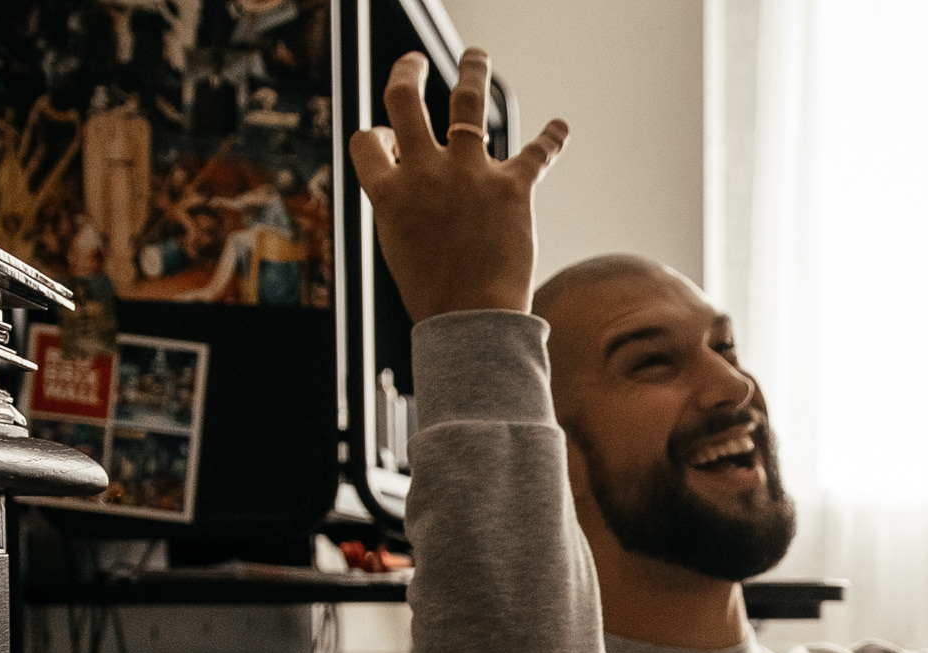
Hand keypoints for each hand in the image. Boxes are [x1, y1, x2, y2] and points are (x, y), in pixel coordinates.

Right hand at [346, 48, 568, 319]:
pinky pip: (537, 152)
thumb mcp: (399, 246)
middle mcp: (425, 172)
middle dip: (407, 70)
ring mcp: (469, 175)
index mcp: (388, 192)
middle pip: (405, 98)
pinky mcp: (512, 187)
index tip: (389, 137)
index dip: (377, 136)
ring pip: (467, 102)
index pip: (367, 140)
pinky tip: (560, 127)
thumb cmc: (436, 294)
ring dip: (471, 71)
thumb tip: (406, 177)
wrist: (473, 322)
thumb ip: (401, 205)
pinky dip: (552, 138)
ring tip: (475, 56)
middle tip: (414, 61)